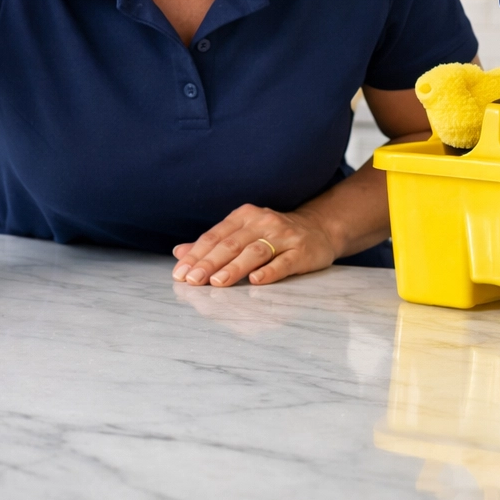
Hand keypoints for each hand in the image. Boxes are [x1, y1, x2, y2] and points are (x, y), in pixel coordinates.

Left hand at [171, 204, 337, 286]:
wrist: (319, 229)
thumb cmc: (273, 235)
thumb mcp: (242, 233)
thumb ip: (212, 243)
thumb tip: (179, 252)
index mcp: (243, 216)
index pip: (215, 236)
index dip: (196, 255)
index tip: (181, 273)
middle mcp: (262, 222)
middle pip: (231, 244)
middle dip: (209, 263)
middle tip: (193, 280)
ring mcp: (284, 236)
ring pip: (255, 252)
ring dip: (234, 268)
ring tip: (217, 282)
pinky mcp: (302, 251)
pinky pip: (284, 262)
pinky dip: (269, 271)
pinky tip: (256, 281)